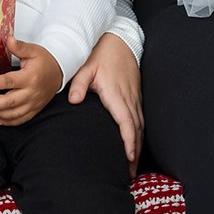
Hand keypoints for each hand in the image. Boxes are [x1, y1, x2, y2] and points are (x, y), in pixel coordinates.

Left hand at [0, 43, 62, 127]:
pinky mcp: (35, 109)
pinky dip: (9, 122)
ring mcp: (34, 103)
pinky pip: (21, 119)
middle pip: (10, 102)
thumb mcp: (33, 50)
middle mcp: (32, 92)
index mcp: (30, 77)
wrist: (59, 72)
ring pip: (14, 113)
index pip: (9, 81)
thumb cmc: (44, 60)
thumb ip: (19, 47)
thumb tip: (8, 39)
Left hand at [68, 31, 142, 165]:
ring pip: (140, 126)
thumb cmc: (101, 54)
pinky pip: (140, 119)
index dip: (128, 142)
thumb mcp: (86, 67)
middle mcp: (129, 98)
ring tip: (133, 165)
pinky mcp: (135, 95)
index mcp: (117, 95)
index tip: (128, 158)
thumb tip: (73, 100)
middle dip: (135, 152)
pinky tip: (134, 144)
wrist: (119, 39)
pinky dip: (139, 135)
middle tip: (130, 173)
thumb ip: (79, 84)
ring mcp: (134, 97)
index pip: (126, 123)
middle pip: (136, 130)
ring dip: (138, 146)